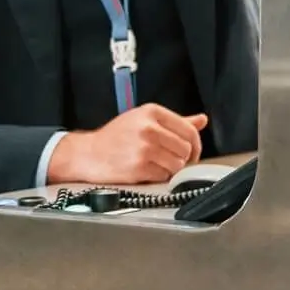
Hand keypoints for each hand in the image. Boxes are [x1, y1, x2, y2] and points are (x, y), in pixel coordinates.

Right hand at [47, 104, 207, 185]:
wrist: (87, 154)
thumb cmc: (116, 137)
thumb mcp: (144, 120)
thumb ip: (175, 122)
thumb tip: (202, 120)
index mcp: (152, 112)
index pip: (189, 130)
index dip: (195, 145)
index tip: (192, 153)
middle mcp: (149, 128)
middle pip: (185, 148)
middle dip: (183, 158)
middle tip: (171, 161)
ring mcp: (143, 148)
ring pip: (177, 164)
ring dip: (171, 169)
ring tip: (157, 165)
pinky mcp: (138, 167)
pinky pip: (164, 176)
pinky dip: (159, 177)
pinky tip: (147, 171)